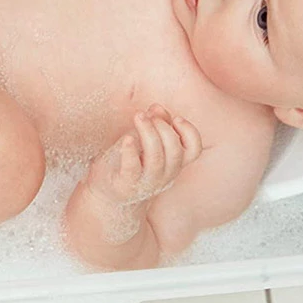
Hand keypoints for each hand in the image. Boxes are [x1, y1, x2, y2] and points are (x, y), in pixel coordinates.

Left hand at [86, 104, 201, 205]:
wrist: (109, 194)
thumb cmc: (131, 161)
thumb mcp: (146, 141)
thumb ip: (156, 124)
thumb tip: (157, 108)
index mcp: (174, 162)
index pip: (194, 150)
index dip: (190, 132)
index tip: (176, 118)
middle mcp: (165, 174)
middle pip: (175, 151)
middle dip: (163, 127)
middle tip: (147, 114)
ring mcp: (147, 182)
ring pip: (156, 158)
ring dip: (149, 133)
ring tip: (138, 117)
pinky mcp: (127, 184)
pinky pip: (132, 168)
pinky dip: (130, 151)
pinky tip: (127, 139)